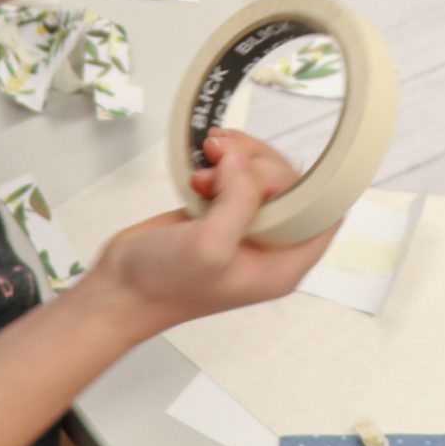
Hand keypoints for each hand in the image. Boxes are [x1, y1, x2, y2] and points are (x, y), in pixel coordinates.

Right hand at [75, 130, 334, 337]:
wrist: (118, 289)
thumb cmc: (161, 285)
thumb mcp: (209, 246)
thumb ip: (237, 200)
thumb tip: (242, 163)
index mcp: (282, 265)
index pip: (326, 216)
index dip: (311, 186)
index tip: (277, 167)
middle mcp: (269, 245)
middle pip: (293, 184)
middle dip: (259, 164)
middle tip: (225, 164)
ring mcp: (244, 226)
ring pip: (262, 174)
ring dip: (239, 156)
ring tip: (210, 158)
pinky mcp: (220, 211)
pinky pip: (236, 174)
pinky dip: (222, 160)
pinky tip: (201, 166)